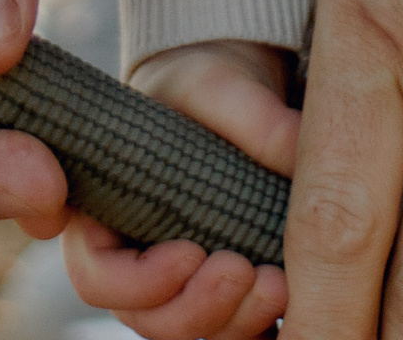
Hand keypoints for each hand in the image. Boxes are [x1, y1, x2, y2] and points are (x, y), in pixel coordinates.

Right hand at [62, 44, 294, 339]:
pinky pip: (233, 329)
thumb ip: (250, 116)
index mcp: (103, 213)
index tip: (192, 252)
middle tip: (243, 270)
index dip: (140, 281)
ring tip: (277, 284)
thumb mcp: (218, 87)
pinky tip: (290, 299)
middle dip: (197, 307)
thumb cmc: (200, 90)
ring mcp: (181, 285)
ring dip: (234, 320)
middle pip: (149, 319)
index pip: (98, 275)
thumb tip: (304, 147)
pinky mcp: (225, 294)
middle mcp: (136, 260)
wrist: (232, 101)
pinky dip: (258, 325)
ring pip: (194, 331)